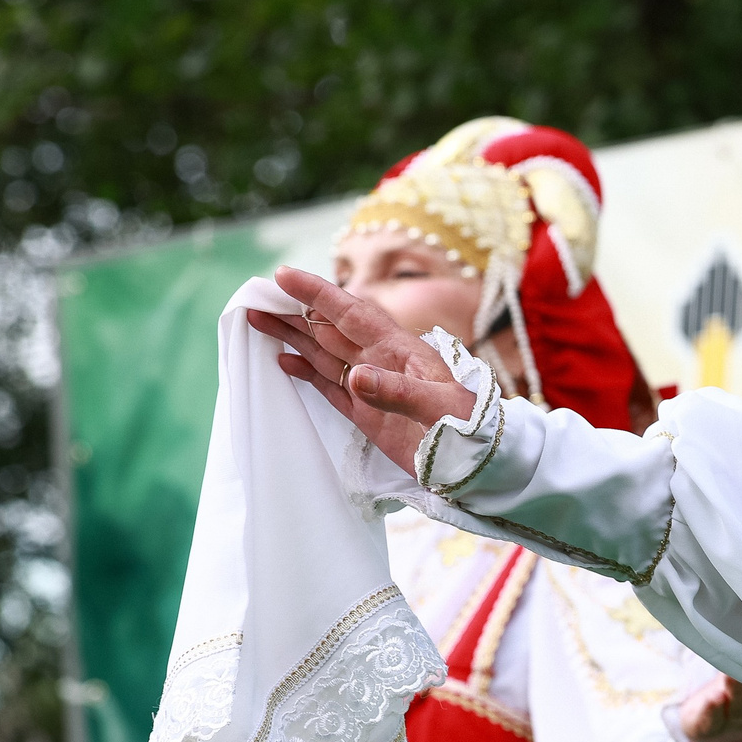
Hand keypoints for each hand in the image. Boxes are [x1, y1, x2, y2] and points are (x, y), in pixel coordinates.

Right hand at [249, 266, 480, 474]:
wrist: (485, 466)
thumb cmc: (472, 431)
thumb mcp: (441, 409)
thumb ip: (400, 392)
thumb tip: (357, 376)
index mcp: (402, 351)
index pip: (352, 314)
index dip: (318, 293)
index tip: (282, 276)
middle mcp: (384, 363)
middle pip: (331, 328)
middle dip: (294, 310)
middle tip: (255, 295)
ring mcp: (374, 388)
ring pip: (325, 354)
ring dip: (293, 336)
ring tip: (258, 319)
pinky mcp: (370, 416)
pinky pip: (330, 387)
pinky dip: (306, 372)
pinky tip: (283, 361)